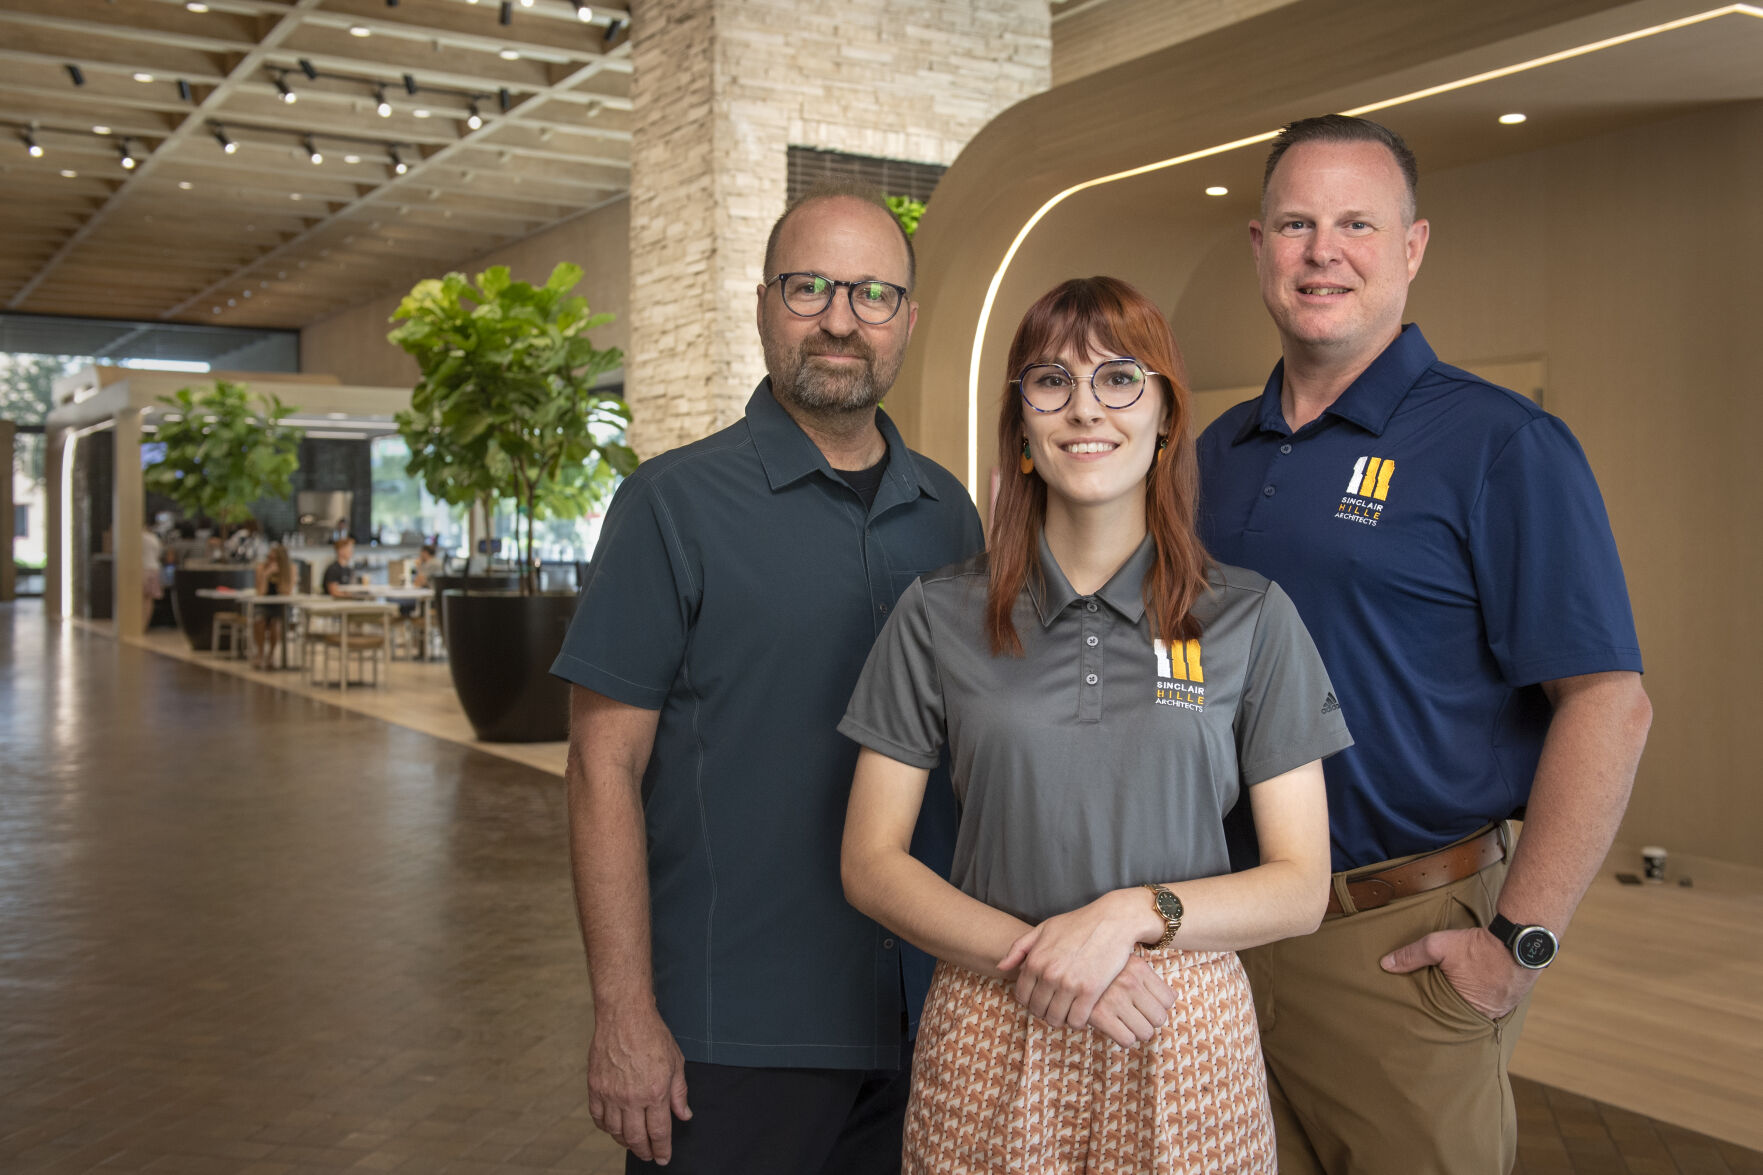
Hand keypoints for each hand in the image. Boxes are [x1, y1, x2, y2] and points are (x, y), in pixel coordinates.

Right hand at [586, 1005, 691, 1164]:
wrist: (625, 1015)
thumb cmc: (653, 1035)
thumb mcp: (676, 1062)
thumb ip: (679, 1093)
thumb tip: (684, 1115)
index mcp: (655, 1092)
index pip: (659, 1132)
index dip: (662, 1149)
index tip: (663, 1158)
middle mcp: (632, 1097)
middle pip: (636, 1138)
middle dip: (644, 1151)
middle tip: (649, 1155)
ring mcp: (611, 1093)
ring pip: (615, 1131)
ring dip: (625, 1142)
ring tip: (633, 1143)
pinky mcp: (595, 1087)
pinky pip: (598, 1117)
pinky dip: (605, 1127)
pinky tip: (613, 1128)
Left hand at [997, 891, 1155, 1030]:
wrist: (1112, 920)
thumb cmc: (1078, 923)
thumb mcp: (1043, 929)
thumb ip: (1019, 948)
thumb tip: (1001, 967)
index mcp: (1035, 960)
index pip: (1022, 996)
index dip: (1030, 1001)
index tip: (1041, 999)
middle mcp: (1049, 974)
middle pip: (1038, 1010)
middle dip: (1045, 1011)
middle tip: (1056, 1006)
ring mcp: (1069, 984)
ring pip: (1056, 1019)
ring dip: (1060, 1018)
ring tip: (1068, 1010)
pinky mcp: (1090, 991)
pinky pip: (1076, 1021)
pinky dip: (1077, 1021)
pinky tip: (1082, 1011)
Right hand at [1086, 955, 1176, 1047]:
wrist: (1065, 961)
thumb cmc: (1099, 965)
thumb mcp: (1125, 961)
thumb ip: (1146, 977)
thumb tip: (1173, 998)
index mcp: (1139, 968)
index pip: (1169, 1000)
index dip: (1160, 1006)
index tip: (1148, 1005)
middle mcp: (1129, 982)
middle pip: (1160, 1019)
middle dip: (1149, 1021)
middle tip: (1136, 1017)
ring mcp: (1115, 998)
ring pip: (1145, 1032)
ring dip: (1136, 1032)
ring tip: (1124, 1023)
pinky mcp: (1099, 1014)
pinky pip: (1126, 1039)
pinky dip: (1122, 1038)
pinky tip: (1113, 1028)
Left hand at [1381, 926, 1539, 1019]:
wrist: (1520, 939)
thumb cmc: (1478, 946)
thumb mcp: (1438, 946)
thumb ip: (1411, 956)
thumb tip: (1385, 964)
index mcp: (1466, 1011)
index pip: (1443, 1020)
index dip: (1433, 1016)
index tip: (1421, 1015)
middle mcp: (1486, 1015)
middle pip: (1461, 1017)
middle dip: (1450, 1012)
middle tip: (1437, 1008)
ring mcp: (1502, 1009)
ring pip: (1479, 1011)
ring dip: (1469, 1005)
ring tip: (1455, 1000)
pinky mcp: (1513, 998)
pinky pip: (1495, 1003)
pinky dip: (1485, 998)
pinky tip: (1478, 990)